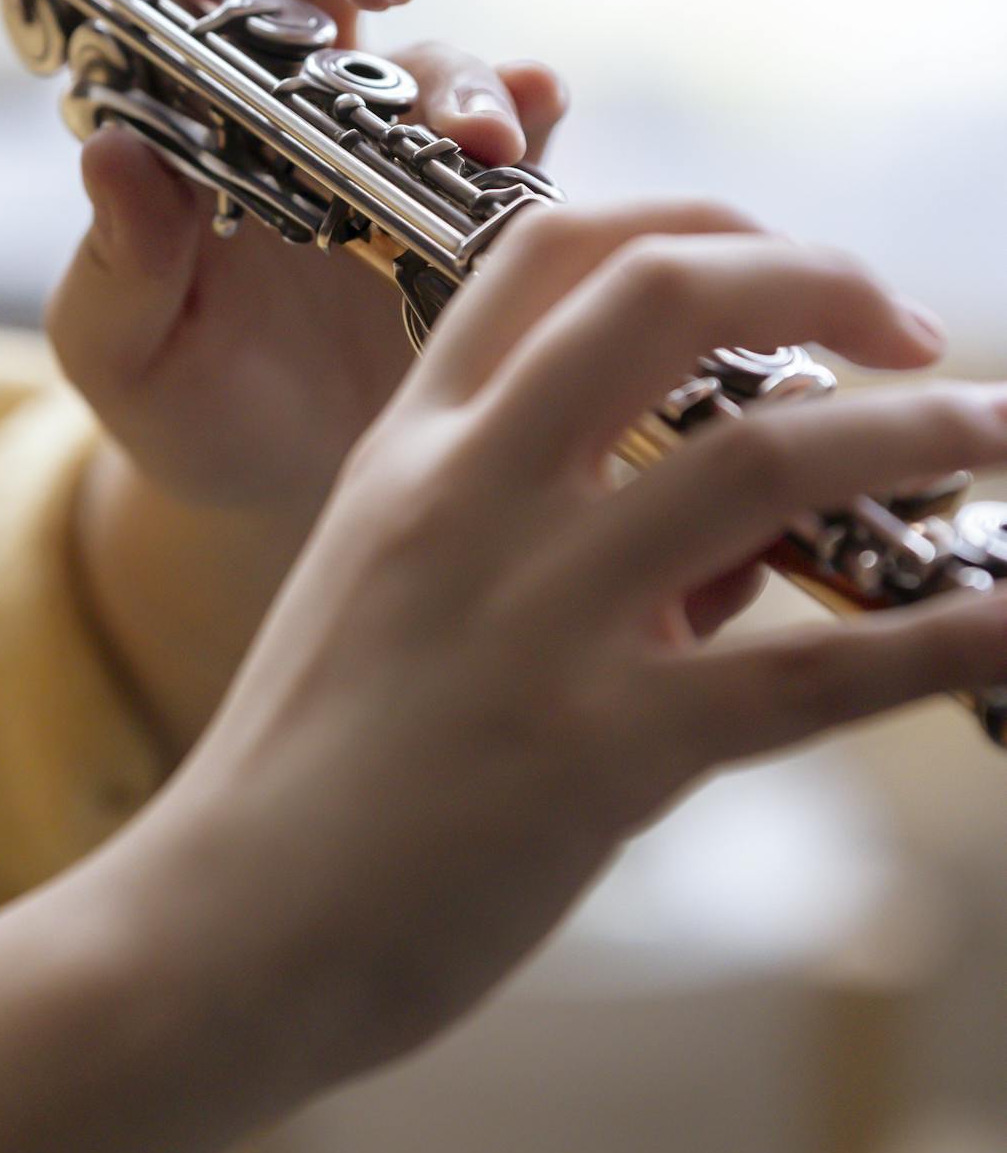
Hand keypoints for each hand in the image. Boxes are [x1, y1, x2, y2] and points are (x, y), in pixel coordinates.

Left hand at [45, 0, 567, 749]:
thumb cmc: (182, 399)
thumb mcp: (118, 352)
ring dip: (459, 73)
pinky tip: (536, 129)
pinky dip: (535, 112)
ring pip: (438, 39)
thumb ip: (112, 264)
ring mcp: (393, 131)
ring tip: (470, 140)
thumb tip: (114, 155)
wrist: (283, 493)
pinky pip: (525, 125)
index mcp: (183, 80)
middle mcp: (293, 78)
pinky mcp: (477, 196)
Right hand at [132, 201, 1006, 1089]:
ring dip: (916, 433)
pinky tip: (1006, 623)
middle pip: (667, 291)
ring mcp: (537, 613)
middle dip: (821, 278)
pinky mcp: (599, 750)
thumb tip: (733, 561)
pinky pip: (808, 675)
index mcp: (412, 446)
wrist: (224, 931)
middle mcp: (473, 494)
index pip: (550, 247)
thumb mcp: (394, 599)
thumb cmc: (313, 775)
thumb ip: (538, 539)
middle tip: (914, 328)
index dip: (698, 222)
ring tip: (994, 439)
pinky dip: (937, 639)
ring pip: (767, 460)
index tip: (793, 271)